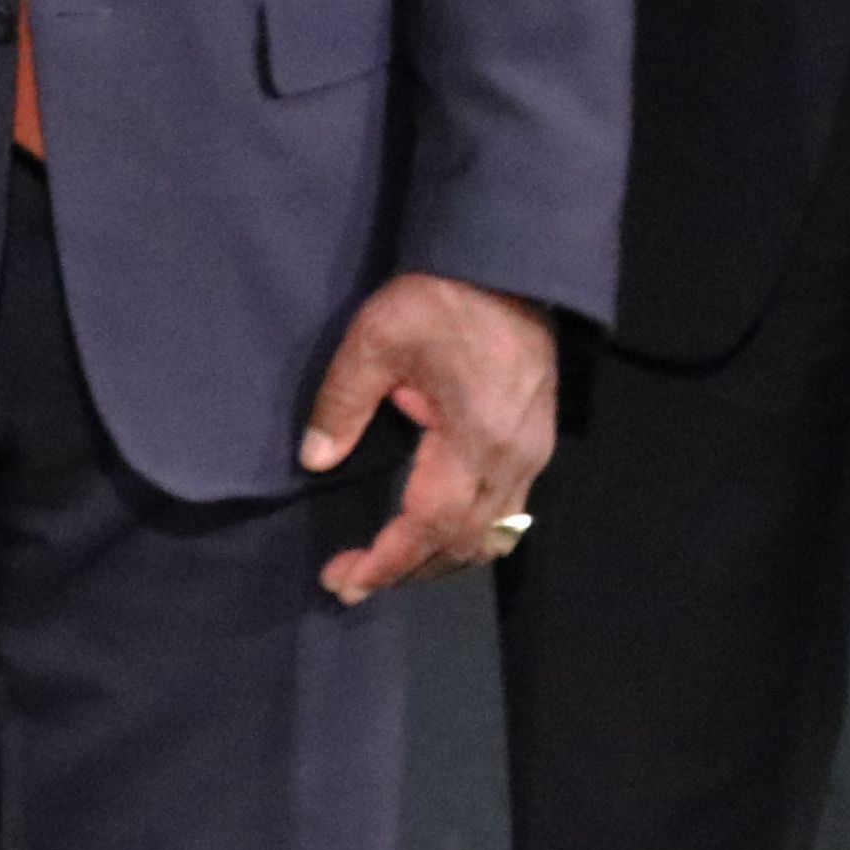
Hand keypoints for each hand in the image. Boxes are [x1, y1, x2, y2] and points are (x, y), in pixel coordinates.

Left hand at [301, 271, 559, 605]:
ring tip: (387, 565)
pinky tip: (434, 532)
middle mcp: (513, 461)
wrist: (511, 269)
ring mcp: (532, 456)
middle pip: (464, 544)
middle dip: (407, 570)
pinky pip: (508, 515)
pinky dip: (468, 536)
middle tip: (350, 579)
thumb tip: (313, 460)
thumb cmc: (441, 299)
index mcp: (474, 440)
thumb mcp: (375, 339)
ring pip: (493, 537)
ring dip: (440, 559)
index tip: (345, 580)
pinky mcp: (536, 446)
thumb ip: (342, 403)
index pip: (429, 524)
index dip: (387, 560)